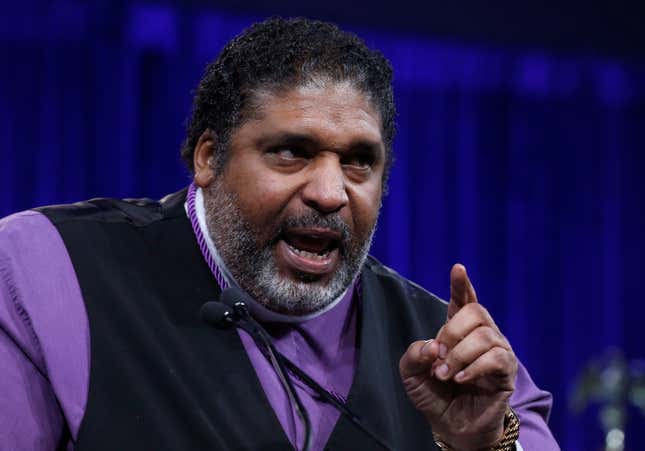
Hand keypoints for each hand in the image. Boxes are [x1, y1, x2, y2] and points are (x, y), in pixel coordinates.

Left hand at [399, 264, 517, 450]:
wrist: (450, 426)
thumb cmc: (433, 394)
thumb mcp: (411, 372)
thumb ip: (414, 353)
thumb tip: (434, 347)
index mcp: (458, 329)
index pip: (464, 299)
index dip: (461, 284)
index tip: (457, 268)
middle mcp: (482, 334)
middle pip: (476, 312)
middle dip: (452, 331)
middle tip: (438, 356)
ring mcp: (497, 351)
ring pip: (485, 336)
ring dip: (459, 355)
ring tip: (445, 375)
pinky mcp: (506, 372)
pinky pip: (497, 358)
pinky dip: (474, 368)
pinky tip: (461, 379)